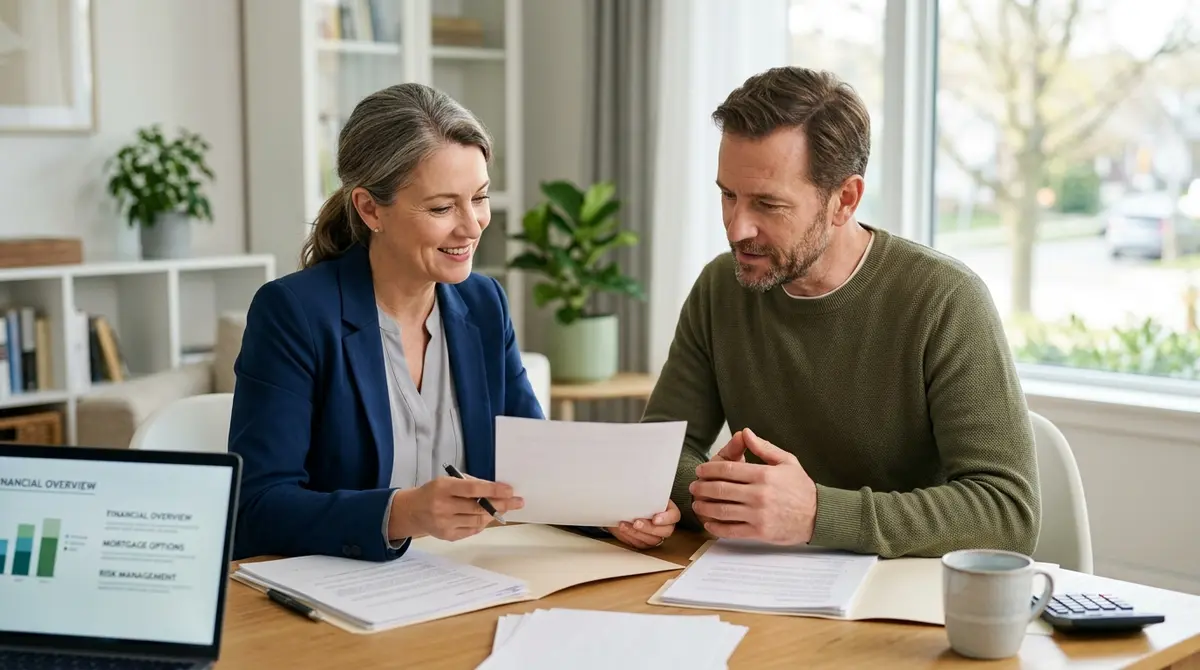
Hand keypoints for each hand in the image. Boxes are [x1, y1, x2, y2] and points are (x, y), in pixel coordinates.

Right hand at [389, 477, 522, 541]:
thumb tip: (496, 490)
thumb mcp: (447, 481)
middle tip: (517, 502)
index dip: (493, 490)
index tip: (510, 490)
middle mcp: (443, 507)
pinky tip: (488, 517)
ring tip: (504, 508)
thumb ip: (469, 484)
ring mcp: (445, 524)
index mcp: (443, 488)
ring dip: (494, 514)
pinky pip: (472, 530)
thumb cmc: (434, 492)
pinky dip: (482, 524)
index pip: (473, 489)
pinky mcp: (447, 536)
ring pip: (478, 521)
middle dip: (501, 504)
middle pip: (479, 507)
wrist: (412, 511)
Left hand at [608, 500, 679, 549]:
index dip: (666, 519)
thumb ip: (646, 493)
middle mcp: (665, 525)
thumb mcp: (644, 493)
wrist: (625, 508)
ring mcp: (655, 536)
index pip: (674, 516)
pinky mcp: (644, 542)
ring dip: (636, 533)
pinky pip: (639, 544)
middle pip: (665, 531)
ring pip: (651, 540)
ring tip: (624, 525)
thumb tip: (641, 487)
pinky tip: (623, 530)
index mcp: (669, 510)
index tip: (655, 519)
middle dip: (649, 528)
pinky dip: (630, 537)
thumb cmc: (638, 499)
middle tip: (636, 523)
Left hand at [689, 427, 816, 544]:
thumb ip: (763, 447)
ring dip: (704, 507)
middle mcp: (759, 494)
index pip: (728, 469)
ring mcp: (758, 514)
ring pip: (722, 510)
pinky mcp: (759, 532)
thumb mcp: (786, 461)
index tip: (700, 470)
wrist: (819, 516)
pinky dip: (716, 527)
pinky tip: (709, 523)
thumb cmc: (801, 488)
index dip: (709, 469)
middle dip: (702, 487)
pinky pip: (731, 530)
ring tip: (697, 503)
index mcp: (764, 474)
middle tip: (694, 486)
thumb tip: (745, 432)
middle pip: (720, 489)